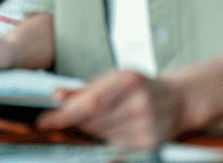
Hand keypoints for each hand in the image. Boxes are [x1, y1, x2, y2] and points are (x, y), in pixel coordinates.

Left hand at [38, 70, 186, 149]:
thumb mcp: (114, 78)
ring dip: (87, 129)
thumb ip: (84, 88)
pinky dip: (103, 137)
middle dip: (71, 120)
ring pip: (100, 133)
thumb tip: (56, 95)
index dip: (64, 114)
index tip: (43, 122)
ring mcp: (146, 126)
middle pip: (92, 120)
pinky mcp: (148, 143)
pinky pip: (113, 144)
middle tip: (55, 120)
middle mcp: (140, 104)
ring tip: (90, 119)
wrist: (179, 101)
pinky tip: (105, 129)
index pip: (89, 103)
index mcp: (129, 81)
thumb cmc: (140, 87)